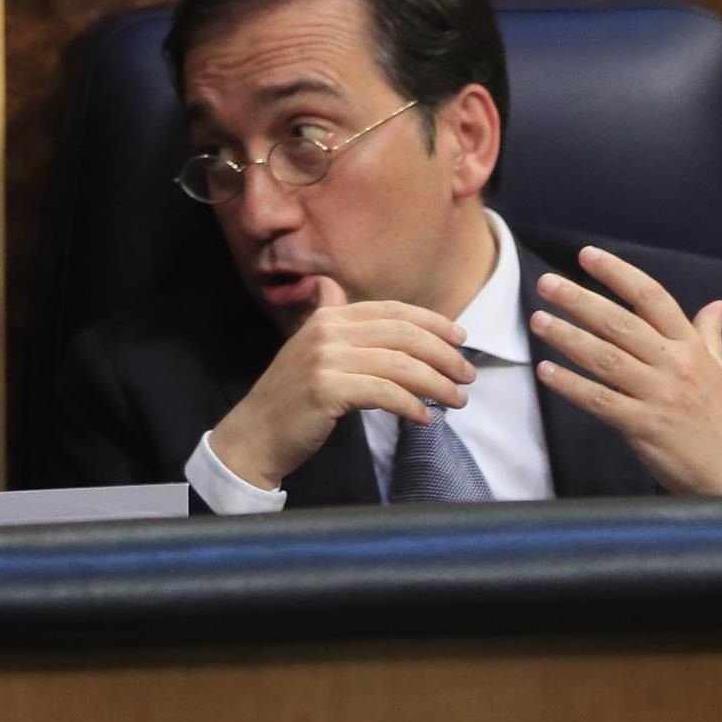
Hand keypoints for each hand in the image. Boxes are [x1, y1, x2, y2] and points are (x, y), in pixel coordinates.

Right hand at [211, 277, 474, 489]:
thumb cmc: (290, 398)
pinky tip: (426, 417)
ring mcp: (325, 359)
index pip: (392, 311)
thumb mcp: (307, 348)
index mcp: (327, 316)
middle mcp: (327, 330)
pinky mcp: (327, 389)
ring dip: (437, 384)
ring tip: (458, 400)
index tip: (461, 339)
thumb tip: (332, 287)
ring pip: (400, 365)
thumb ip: (327, 318)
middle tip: (468, 375)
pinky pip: (385, 393)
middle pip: (402, 335)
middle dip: (443, 355)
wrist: (254, 435)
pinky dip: (411, 405)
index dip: (433, 322)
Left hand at [530, 245, 721, 495]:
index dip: (619, 274)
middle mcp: (675, 364)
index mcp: (690, 346)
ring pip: (606, 359)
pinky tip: (546, 371)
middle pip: (621, 324)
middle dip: (580, 301)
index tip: (587, 255)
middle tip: (546, 284)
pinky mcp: (644, 425)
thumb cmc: (719, 417)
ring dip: (568, 337)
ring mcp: (659, 395)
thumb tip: (720, 304)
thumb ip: (710, 334)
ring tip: (538, 320)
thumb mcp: (719, 369)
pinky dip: (571, 385)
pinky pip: (600, 400)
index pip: (653, 297)